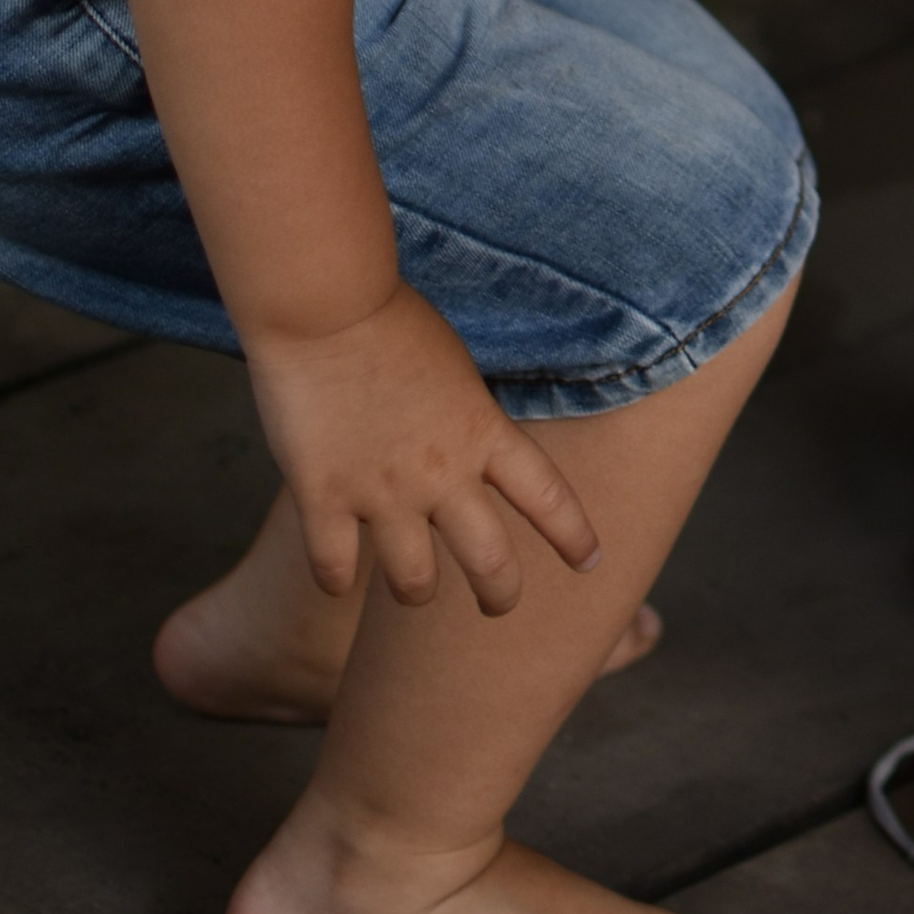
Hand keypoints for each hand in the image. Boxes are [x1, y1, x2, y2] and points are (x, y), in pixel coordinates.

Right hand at [245, 280, 601, 612]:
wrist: (325, 306)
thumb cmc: (391, 320)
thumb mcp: (457, 369)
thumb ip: (469, 421)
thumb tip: (476, 452)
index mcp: (484, 433)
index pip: (549, 498)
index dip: (574, 537)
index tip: (591, 562)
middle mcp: (442, 474)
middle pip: (491, 563)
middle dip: (501, 596)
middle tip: (499, 607)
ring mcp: (382, 493)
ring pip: (415, 584)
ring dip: (417, 593)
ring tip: (415, 591)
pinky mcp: (323, 499)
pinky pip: (334, 571)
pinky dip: (335, 581)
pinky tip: (337, 579)